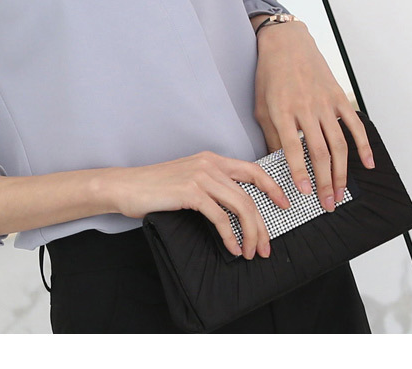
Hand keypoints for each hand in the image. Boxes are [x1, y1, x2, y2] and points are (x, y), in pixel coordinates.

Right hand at [108, 150, 292, 259]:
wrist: (127, 186)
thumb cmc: (155, 187)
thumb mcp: (188, 178)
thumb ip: (211, 185)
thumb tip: (233, 209)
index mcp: (211, 159)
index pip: (252, 170)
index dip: (272, 187)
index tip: (284, 204)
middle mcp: (209, 164)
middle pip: (250, 195)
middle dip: (263, 224)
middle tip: (266, 246)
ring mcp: (200, 176)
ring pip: (240, 206)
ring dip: (250, 233)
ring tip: (250, 252)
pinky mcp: (190, 191)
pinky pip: (220, 217)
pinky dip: (230, 236)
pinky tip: (231, 248)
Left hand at [253, 21, 374, 212]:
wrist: (287, 44)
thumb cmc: (270, 76)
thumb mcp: (261, 105)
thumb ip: (270, 135)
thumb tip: (274, 164)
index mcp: (282, 111)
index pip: (293, 148)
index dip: (299, 172)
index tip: (305, 193)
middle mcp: (305, 108)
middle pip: (319, 152)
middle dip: (325, 182)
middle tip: (327, 204)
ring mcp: (325, 102)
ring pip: (338, 144)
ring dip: (341, 172)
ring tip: (340, 193)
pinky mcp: (338, 97)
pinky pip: (354, 124)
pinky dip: (363, 145)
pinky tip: (367, 164)